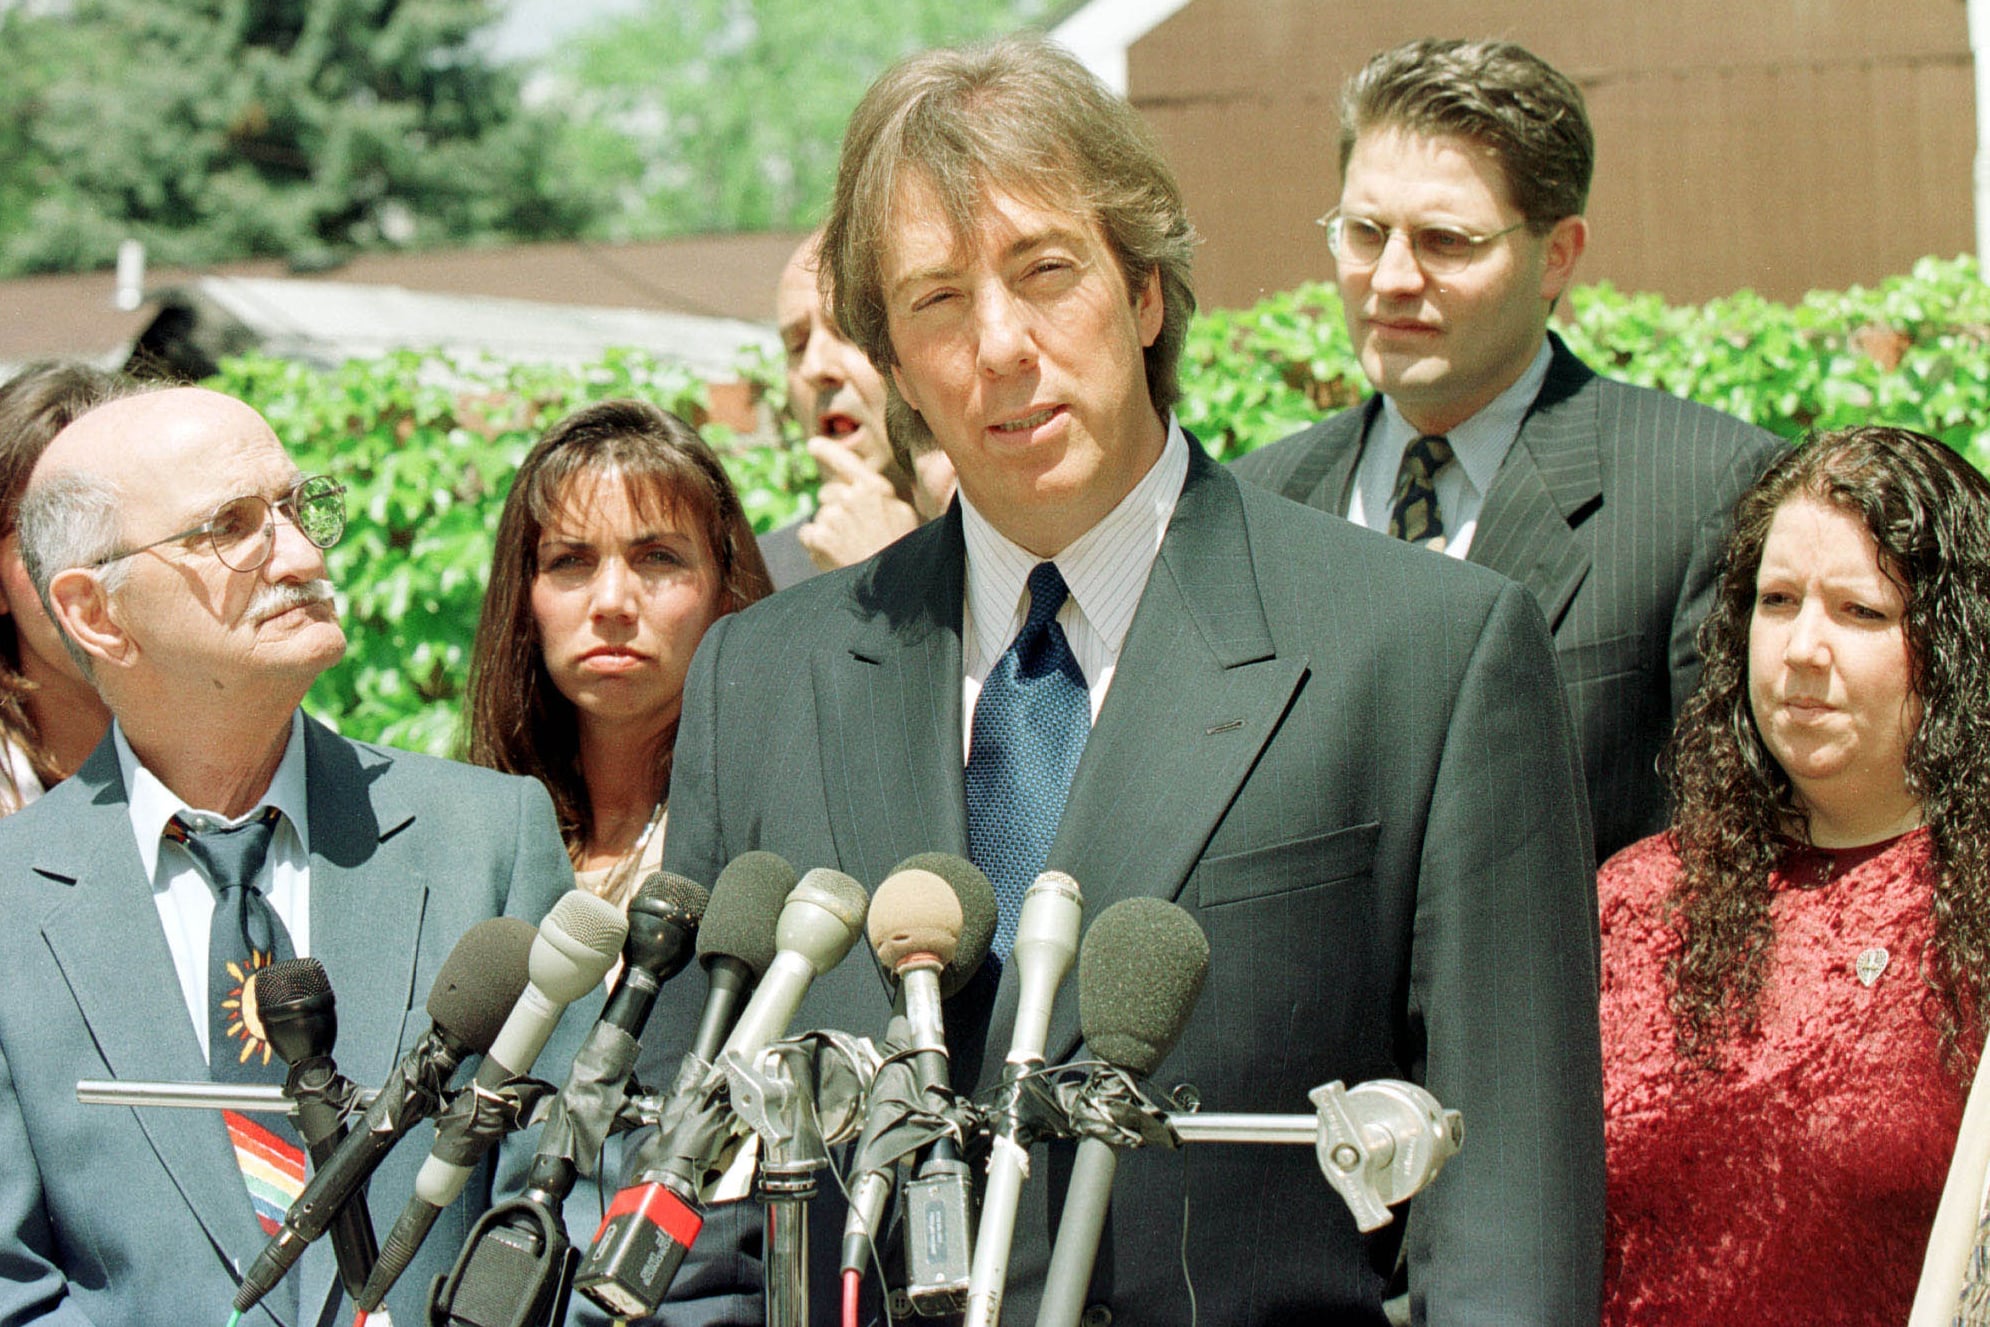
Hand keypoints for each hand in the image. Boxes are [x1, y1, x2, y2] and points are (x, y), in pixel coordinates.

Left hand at [799, 437, 921, 571]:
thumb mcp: (902, 515)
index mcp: (874, 488)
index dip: (827, 451)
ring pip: (820, 516)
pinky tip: (835, 556)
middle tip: (855, 535)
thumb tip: (855, 487)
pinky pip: (808, 534)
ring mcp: (833, 517)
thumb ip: (879, 496)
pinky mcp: (818, 537)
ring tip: (850, 550)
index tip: (812, 445)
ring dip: (828, 531)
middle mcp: (851, 497)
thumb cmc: (900, 553)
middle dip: (835, 509)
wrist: (891, 587)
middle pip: (827, 494)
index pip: (845, 462)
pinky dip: (816, 545)